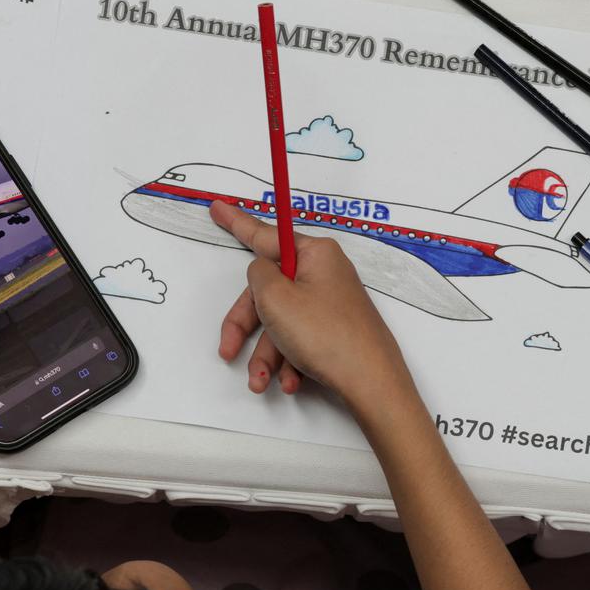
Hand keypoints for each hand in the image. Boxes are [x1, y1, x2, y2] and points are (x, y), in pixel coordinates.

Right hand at [210, 199, 413, 410]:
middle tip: (228, 349)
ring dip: (267, 353)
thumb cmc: (327, 336)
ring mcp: (331, 302)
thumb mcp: (276, 298)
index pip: (265, 234)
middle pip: (268, 291)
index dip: (237, 223)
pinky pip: (300, 339)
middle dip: (247, 327)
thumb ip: (258, 274)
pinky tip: (291, 381)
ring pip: (281, 322)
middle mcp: (325, 273)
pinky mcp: (335, 329)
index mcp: (315, 254)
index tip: (218, 207)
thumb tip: (260, 271)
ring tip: (263, 380)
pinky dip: (290, 360)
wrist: (371, 382)